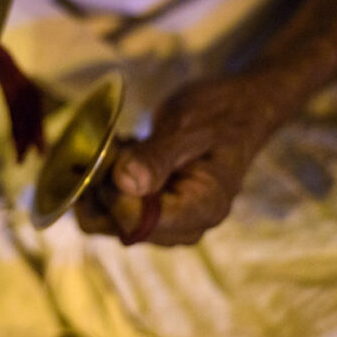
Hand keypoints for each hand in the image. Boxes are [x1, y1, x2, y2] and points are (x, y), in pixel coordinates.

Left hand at [75, 72, 290, 245]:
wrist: (236, 109)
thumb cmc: (218, 113)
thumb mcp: (187, 126)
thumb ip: (156, 156)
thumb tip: (125, 183)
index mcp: (203, 209)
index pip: (140, 222)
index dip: (112, 192)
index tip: (104, 153)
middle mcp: (186, 225)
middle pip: (121, 227)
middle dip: (101, 188)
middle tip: (103, 146)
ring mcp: (169, 221)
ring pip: (111, 220)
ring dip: (100, 183)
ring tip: (115, 146)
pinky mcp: (154, 211)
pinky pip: (115, 208)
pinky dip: (106, 181)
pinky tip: (119, 153)